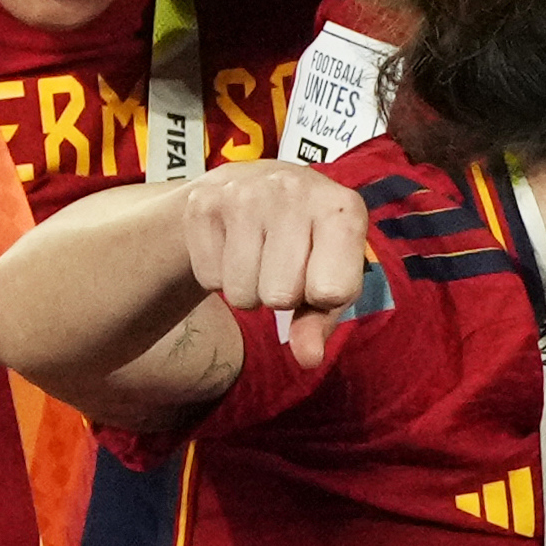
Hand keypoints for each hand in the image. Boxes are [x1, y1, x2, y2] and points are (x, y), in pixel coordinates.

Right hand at [176, 160, 377, 366]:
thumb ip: (323, 319)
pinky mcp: (203, 204)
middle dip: (281, 296)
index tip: (320, 274)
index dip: (322, 297)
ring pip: (241, 295)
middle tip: (283, 264)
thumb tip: (309, 360)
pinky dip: (220, 277)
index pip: (331, 292)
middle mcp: (295, 191)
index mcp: (342, 208)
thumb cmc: (307, 240)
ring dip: (249, 290)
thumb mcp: (331, 272)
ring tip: (259, 256)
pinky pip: (210, 281)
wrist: (252, 186)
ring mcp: (244, 194)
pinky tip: (233, 247)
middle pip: (280, 297)